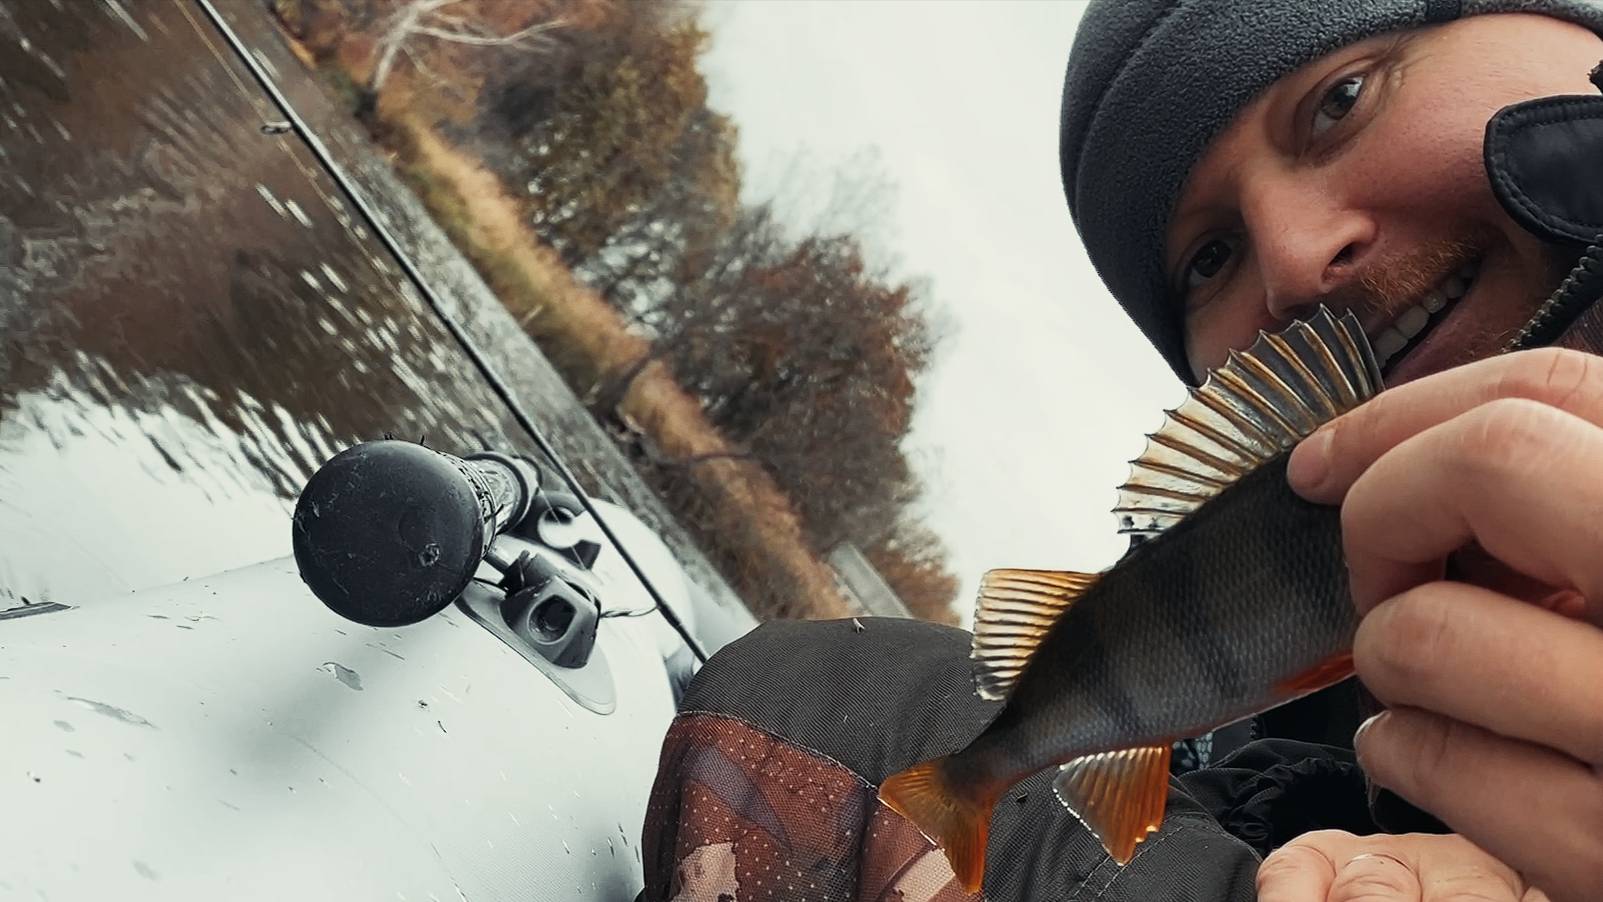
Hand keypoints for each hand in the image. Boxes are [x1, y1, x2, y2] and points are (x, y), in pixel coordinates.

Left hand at [1286, 348, 1602, 901]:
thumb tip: (1418, 465)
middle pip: (1492, 460)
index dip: (1400, 418)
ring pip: (1426, 627)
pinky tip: (1433, 753)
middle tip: (1385, 573)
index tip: (1326, 461)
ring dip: (1387, 655)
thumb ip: (1574, 508)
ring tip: (1434, 685)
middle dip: (1390, 511)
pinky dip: (1399, 749)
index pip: (1547, 393)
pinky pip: (1432, 758)